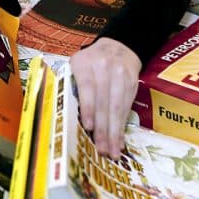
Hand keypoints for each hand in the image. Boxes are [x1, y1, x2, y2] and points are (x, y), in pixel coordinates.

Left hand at [70, 38, 140, 158]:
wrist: (118, 46)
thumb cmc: (90, 63)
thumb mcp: (76, 66)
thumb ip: (71, 86)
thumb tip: (66, 119)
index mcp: (85, 63)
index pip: (87, 86)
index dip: (88, 107)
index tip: (89, 127)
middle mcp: (104, 67)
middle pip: (104, 101)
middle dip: (103, 128)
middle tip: (101, 149)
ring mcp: (121, 75)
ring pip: (118, 107)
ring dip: (115, 132)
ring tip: (112, 151)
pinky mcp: (133, 83)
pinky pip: (127, 107)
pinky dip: (122, 126)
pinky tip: (120, 140)